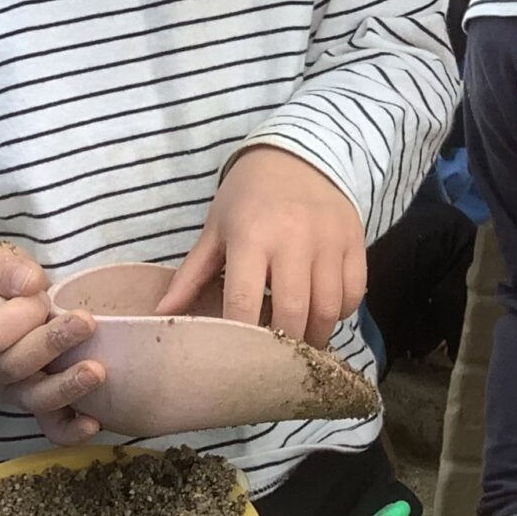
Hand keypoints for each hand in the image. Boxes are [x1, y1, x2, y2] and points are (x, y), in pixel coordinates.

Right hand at [0, 241, 103, 443]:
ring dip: (66, 386)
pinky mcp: (37, 404)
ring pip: (34, 399)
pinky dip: (70, 429)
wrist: (3, 301)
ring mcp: (11, 391)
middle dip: (51, 344)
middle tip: (85, 322)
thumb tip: (29, 284)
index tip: (41, 294)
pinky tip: (93, 423)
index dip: (18, 316)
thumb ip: (3, 268)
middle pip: (13, 367)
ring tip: (97, 371)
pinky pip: (50, 425)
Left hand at [155, 148, 365, 348]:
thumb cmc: (249, 196)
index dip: (241, 339)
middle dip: (284, 346)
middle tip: (274, 359)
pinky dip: (340, 312)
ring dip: (314, 335)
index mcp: (251, 237)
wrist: (298, 154)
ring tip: (299, 343)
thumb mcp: (216, 229)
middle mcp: (294, 238)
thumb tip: (161, 317)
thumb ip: (191, 275)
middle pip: (293, 312)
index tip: (236, 361)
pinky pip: (354, 293)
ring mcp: (329, 240)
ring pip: (328, 308)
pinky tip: (323, 312)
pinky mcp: (355, 241)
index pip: (245, 303)